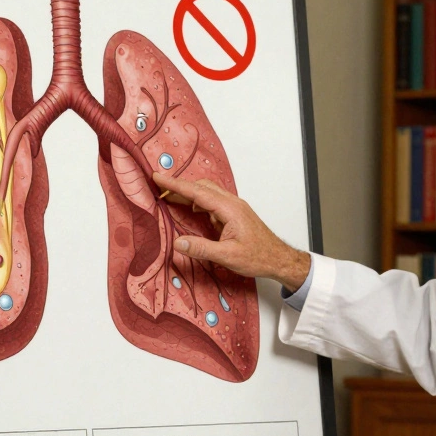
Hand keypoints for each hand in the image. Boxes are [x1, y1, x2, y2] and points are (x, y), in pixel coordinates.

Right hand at [152, 174, 310, 292]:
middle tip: (158, 189)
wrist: (278, 258)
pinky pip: (212, 202)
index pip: (197, 192)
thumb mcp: (228, 256)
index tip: (157, 177)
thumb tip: (178, 243)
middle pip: (201, 187)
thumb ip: (202, 249)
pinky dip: (197, 202)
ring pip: (207, 193)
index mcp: (229, 209)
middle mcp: (232, 203)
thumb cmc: (259, 257)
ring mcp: (233, 207)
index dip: (175, 184)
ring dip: (188, 193)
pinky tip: (190, 210)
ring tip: (168, 198)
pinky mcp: (234, 214)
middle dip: (179, 186)